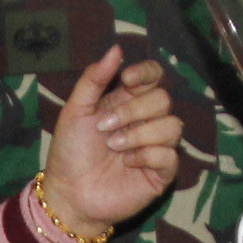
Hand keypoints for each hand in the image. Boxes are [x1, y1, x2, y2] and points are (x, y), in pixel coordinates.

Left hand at [38, 49, 182, 242]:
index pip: (154, 76)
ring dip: (139, 134)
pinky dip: (147, 156)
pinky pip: (170, 155)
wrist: (69, 193)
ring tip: (114, 148)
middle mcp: (145, 121)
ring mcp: (156, 147)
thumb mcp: (75, 110)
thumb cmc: (70, 153)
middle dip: (133, 111)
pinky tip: (127, 163)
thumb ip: (94, 79)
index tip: (126, 80)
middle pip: (163, 99)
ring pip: (173, 126)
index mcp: (127, 102)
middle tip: (105, 128)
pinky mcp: (162, 172)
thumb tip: (116, 49)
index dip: (147, 72)